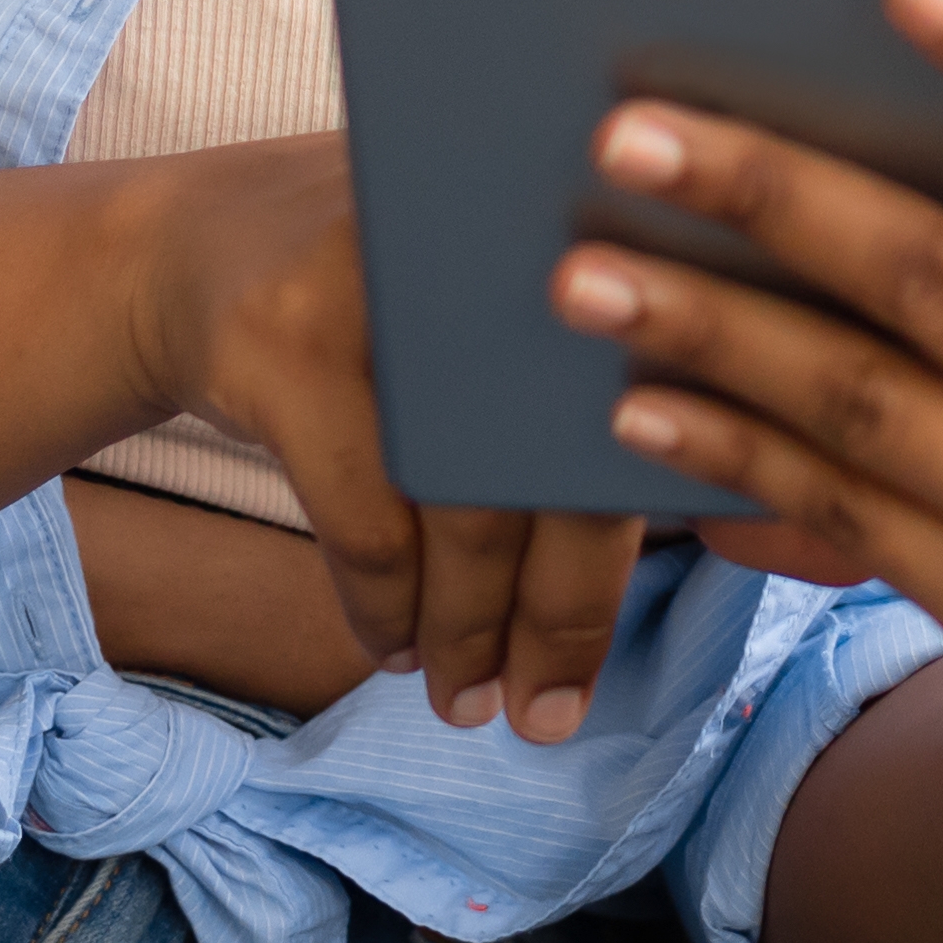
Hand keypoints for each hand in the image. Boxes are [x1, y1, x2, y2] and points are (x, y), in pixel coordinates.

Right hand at [117, 135, 650, 741]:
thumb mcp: (512, 285)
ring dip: (465, 629)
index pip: (649, 409)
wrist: (191, 243)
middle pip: (556, 470)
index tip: (625, 646)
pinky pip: (364, 516)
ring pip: (459, 509)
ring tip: (464, 700)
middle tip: (543, 718)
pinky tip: (392, 649)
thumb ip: (613, 355)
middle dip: (554, 618)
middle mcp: (500, 243)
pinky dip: (381, 604)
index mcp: (587, 225)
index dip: (634, 551)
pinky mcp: (295, 338)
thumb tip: (752, 490)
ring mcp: (390, 289)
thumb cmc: (398, 294)